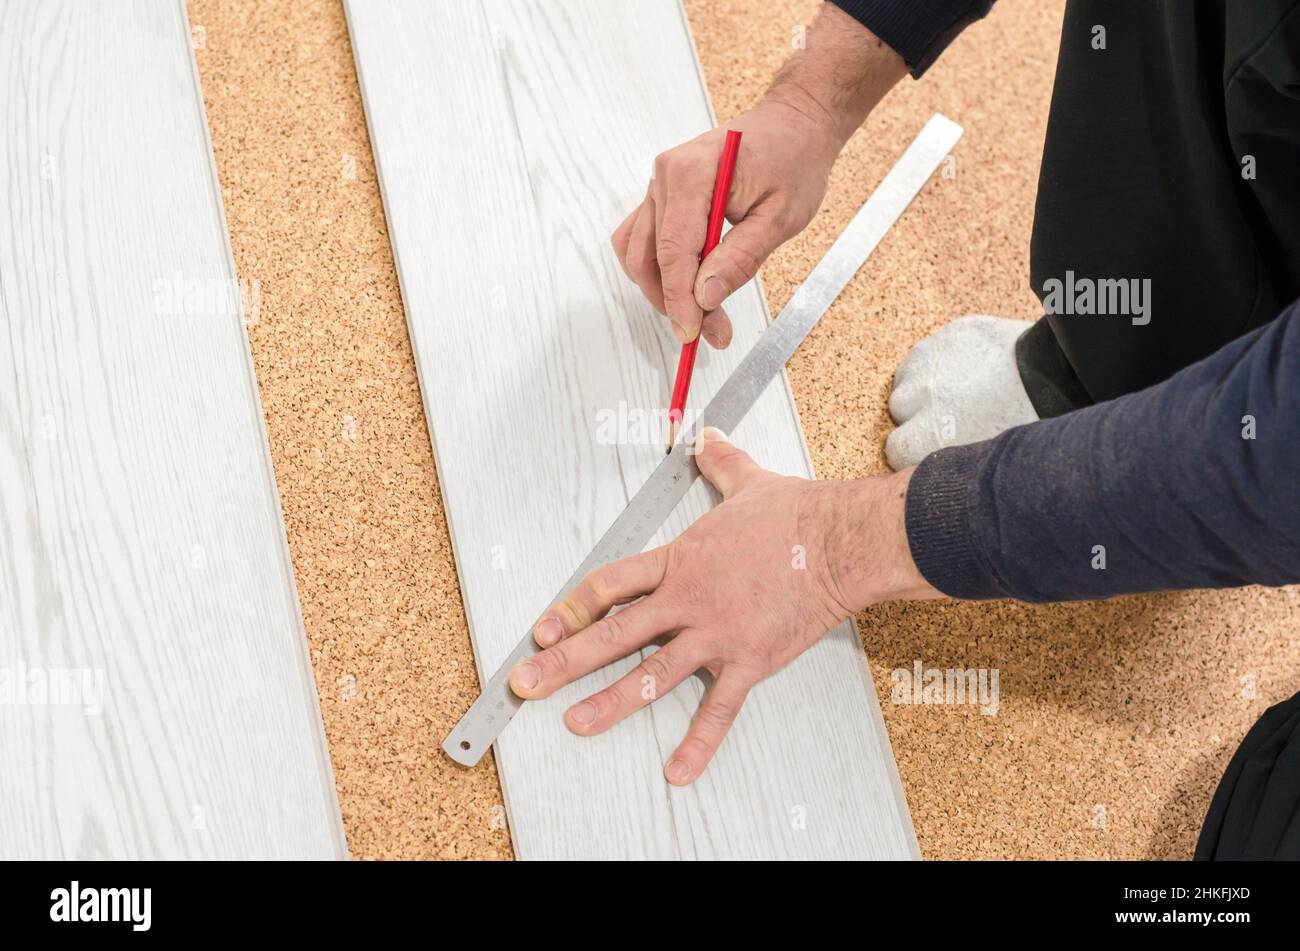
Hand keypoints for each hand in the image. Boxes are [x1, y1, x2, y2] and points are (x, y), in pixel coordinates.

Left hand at [509, 428, 939, 783]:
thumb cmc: (794, 515)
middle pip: (612, 635)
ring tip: (575, 724)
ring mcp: (715, 635)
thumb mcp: (746, 481)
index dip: (569, 609)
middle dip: (563, 662)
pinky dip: (698, 743)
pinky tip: (677, 772)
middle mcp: (686, 601)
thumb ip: (718, 462)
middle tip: (525, 684)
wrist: (839, 543)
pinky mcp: (748, 662)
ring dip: (609, 702)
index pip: (608, 587)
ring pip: (651, 675)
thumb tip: (706, 437)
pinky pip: (718, 710)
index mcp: (678, 562)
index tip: (542, 630)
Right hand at [609, 4, 904, 348]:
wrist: (794, 124)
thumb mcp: (781, 217)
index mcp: (691, 172)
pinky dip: (659, 270)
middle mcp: (665, 176)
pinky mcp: (663, 197)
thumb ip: (740, 258)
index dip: (679, 300)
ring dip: (664, 291)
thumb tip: (704, 297)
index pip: (673, 250)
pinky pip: (644, 241)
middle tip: (710, 333)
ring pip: (639, 253)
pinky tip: (688, 287)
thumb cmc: (793, 160)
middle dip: (674, 302)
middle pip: (649, 256)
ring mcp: (659, 186)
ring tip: (704, 316)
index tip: (692, 334)